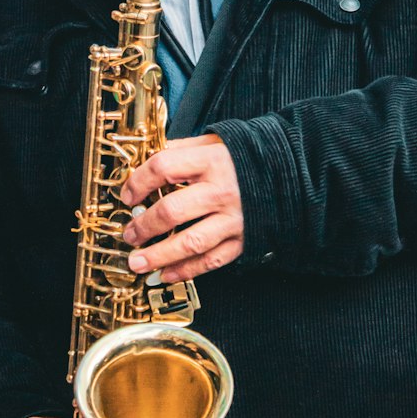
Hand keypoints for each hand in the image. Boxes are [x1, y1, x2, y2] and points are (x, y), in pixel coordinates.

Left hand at [120, 135, 243, 283]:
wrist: (289, 174)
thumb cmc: (244, 158)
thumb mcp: (214, 143)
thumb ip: (182, 149)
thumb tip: (147, 159)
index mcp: (212, 161)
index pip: (164, 168)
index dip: (138, 182)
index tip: (127, 195)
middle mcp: (221, 191)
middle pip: (172, 210)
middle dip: (144, 226)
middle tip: (129, 234)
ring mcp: (233, 218)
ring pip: (190, 242)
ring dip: (159, 255)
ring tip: (137, 262)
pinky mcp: (242, 240)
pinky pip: (211, 260)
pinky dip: (186, 270)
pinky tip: (166, 274)